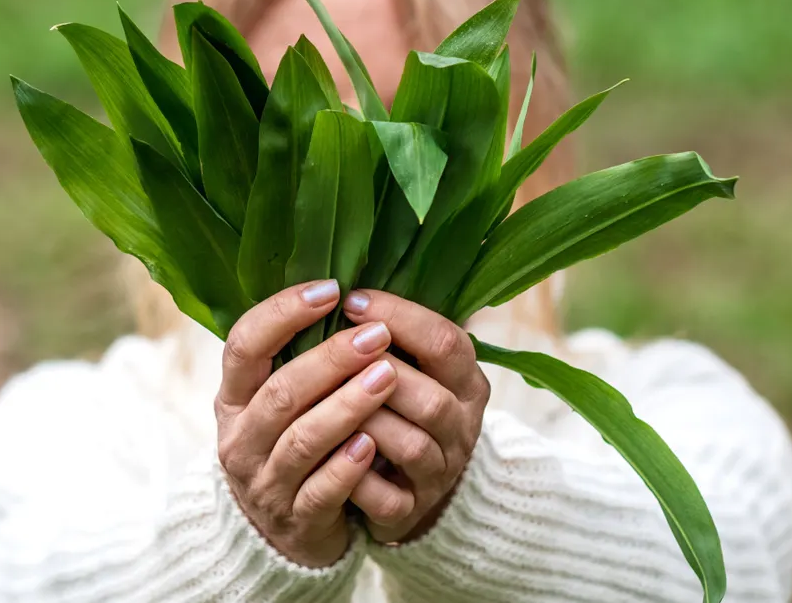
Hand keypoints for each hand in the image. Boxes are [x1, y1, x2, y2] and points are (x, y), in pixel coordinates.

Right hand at [215, 280, 399, 567]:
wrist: (284, 532)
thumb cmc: (291, 444)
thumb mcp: (278, 401)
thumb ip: (299, 355)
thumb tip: (349, 289)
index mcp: (234, 397)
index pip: (244, 344)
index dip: (283, 313)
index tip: (331, 290)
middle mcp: (241, 439)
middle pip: (280, 392)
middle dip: (330, 360)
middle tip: (376, 335)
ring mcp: (265, 483)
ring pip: (303, 440)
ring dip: (347, 406)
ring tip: (387, 377)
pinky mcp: (296, 520)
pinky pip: (321, 492)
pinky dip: (346, 466)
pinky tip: (372, 443)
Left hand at [340, 290, 490, 543]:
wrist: (407, 487)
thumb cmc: (397, 407)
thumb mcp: (412, 364)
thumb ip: (392, 330)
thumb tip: (343, 280)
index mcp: (465, 381)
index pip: (446, 341)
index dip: (400, 317)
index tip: (350, 300)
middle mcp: (462, 426)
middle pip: (432, 397)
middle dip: (378, 372)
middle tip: (334, 351)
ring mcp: (439, 472)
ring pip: (410, 444)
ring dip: (364, 419)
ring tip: (325, 399)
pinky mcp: (411, 511)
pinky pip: (387, 497)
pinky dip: (355, 477)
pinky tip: (327, 455)